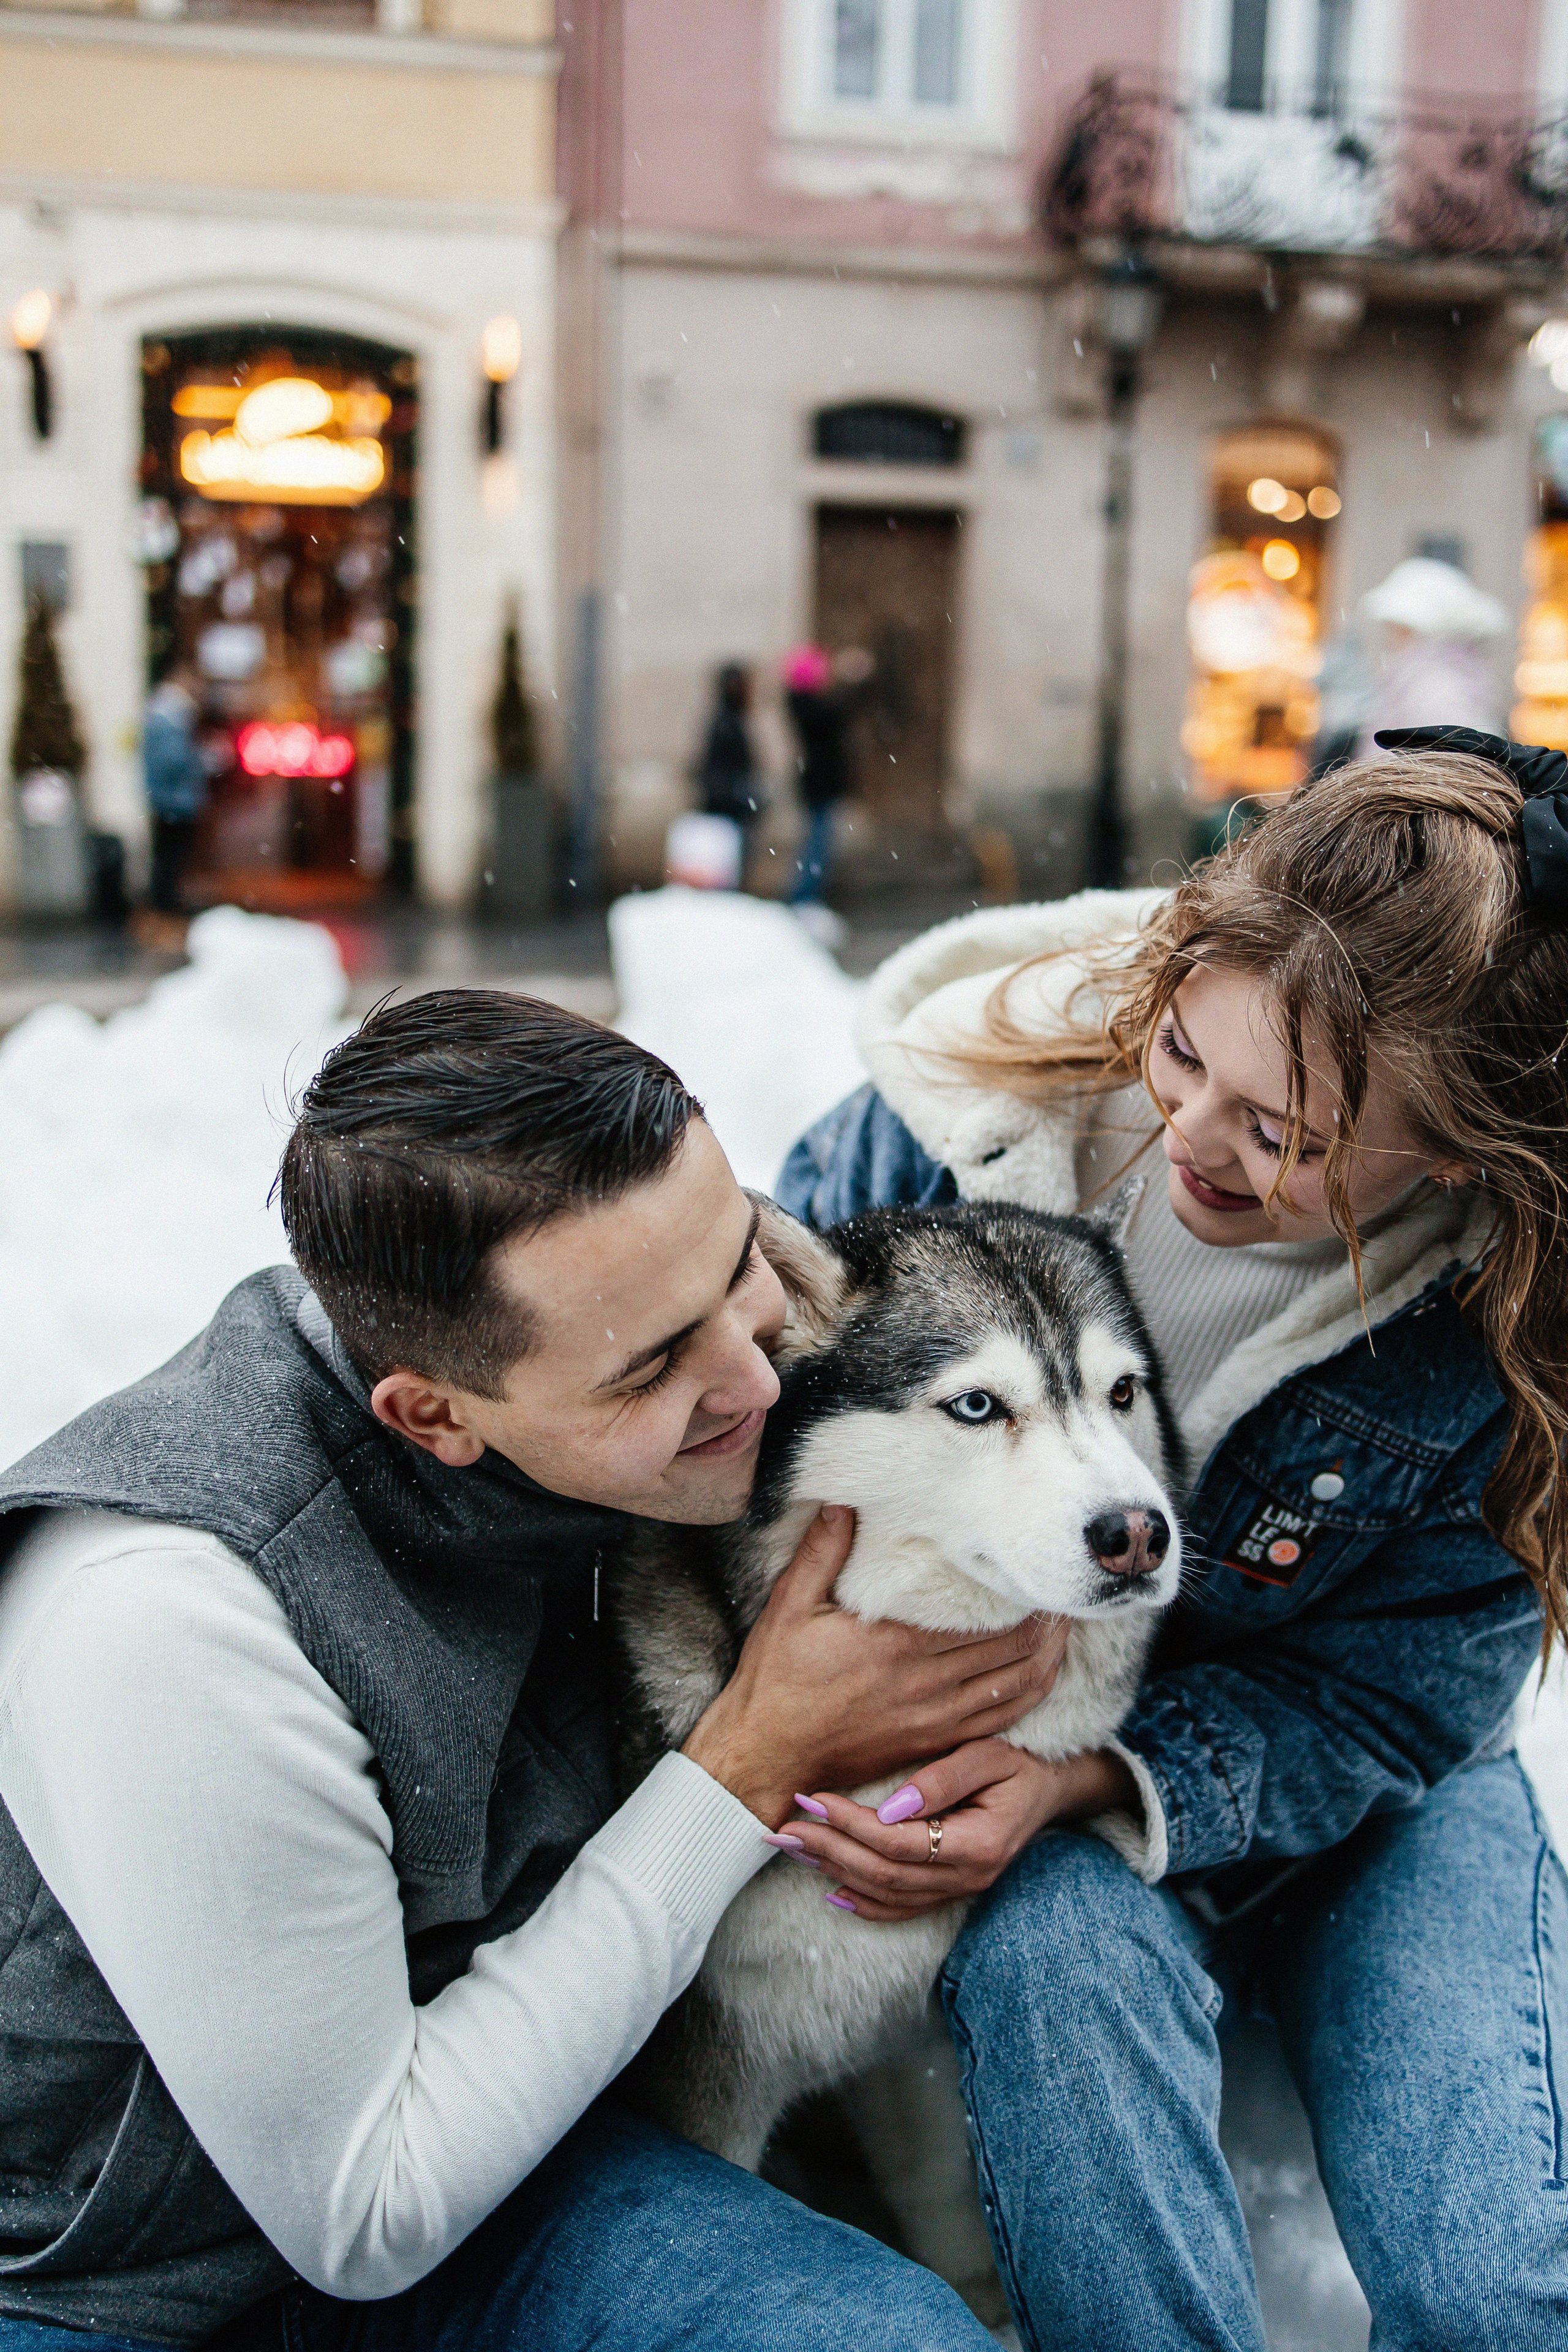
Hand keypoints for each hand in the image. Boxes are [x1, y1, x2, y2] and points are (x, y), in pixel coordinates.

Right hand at [682, 1507, 1069, 1829]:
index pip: (985, 1618)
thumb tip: (846, 1502)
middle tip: (1066, 1592)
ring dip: (1048, 1656)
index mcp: (897, 1646)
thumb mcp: (788, 1608)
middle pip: (1015, 1651)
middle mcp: (927, 1685)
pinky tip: (1038, 1675)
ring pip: (1017, 1688)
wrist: (764, 1759)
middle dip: (1047, 1621)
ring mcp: (935, 1720)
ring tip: (1063, 1627)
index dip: (1023, 1596)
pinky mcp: (934, 1744)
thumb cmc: (773, 1683)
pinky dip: (1029, 1695)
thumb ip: (822, 1552)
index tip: (1040, 1569)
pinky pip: (1001, 1721)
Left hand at [773, 1739, 1139, 1920]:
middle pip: (883, 1873)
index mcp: (978, 1845)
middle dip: (828, 1850)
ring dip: (834, 1872)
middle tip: (782, 1827)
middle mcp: (967, 1878)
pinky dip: (863, 1902)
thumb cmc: (1021, 1764)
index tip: (812, 1799)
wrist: (1053, 1790)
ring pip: (886, 1894)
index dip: (850, 1824)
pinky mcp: (951, 1891)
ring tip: (792, 1848)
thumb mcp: (990, 1755)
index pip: (896, 1842)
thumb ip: (942, 1779)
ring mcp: (960, 1890)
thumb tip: (890, 1807)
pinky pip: (902, 1908)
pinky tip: (830, 1888)